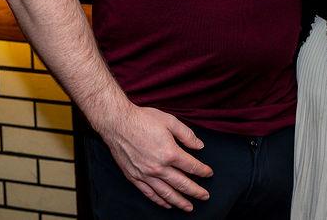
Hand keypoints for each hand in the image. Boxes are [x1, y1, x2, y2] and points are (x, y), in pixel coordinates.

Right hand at [95, 102, 213, 210]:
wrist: (118, 123)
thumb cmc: (143, 119)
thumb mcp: (170, 121)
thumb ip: (186, 135)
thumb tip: (200, 146)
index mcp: (170, 153)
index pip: (191, 166)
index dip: (202, 171)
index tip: (209, 173)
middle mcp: (158, 167)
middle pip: (182, 184)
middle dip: (196, 191)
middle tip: (205, 196)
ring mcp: (145, 174)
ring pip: (166, 193)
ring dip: (179, 202)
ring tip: (189, 207)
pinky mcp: (134, 177)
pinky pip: (149, 193)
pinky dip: (159, 201)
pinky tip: (167, 204)